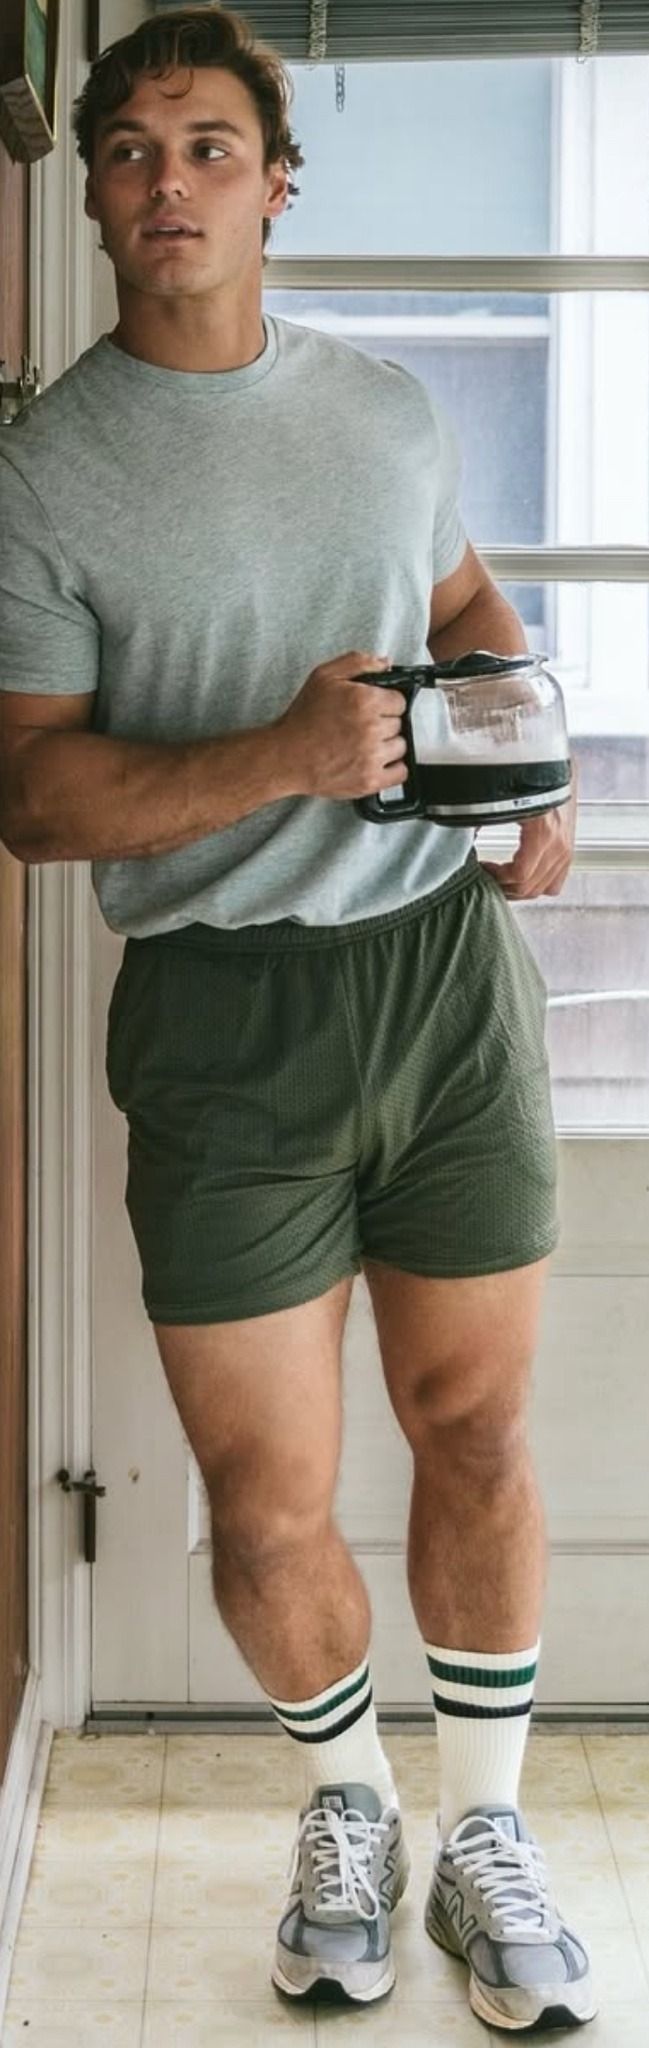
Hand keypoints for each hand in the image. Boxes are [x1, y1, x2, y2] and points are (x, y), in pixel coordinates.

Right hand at [277, 651, 407, 800]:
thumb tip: (386, 664)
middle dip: (384, 723)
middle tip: (362, 727)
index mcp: (364, 701)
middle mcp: (371, 729)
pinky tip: (376, 762)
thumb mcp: (324, 676)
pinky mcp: (370, 781)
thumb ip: (358, 662)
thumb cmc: (303, 717)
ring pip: (401, 747)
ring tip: (366, 745)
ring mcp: (371, 757)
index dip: (386, 703)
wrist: (286, 756)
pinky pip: (400, 773)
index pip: (400, 701)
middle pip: (400, 724)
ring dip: (388, 745)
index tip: (373, 709)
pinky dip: (393, 768)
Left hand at [480, 759, 576, 898]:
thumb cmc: (531, 778)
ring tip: (501, 878)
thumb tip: (463, 837)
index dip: (497, 878)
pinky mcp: (568, 851)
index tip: (483, 868)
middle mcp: (559, 846)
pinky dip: (537, 885)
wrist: (558, 767)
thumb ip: (481, 817)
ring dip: (519, 888)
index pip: (520, 875)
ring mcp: (566, 851)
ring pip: (542, 889)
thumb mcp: (503, 798)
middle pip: (529, 888)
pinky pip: (555, 884)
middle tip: (487, 877)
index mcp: (543, 833)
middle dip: (504, 887)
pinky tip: (521, 874)